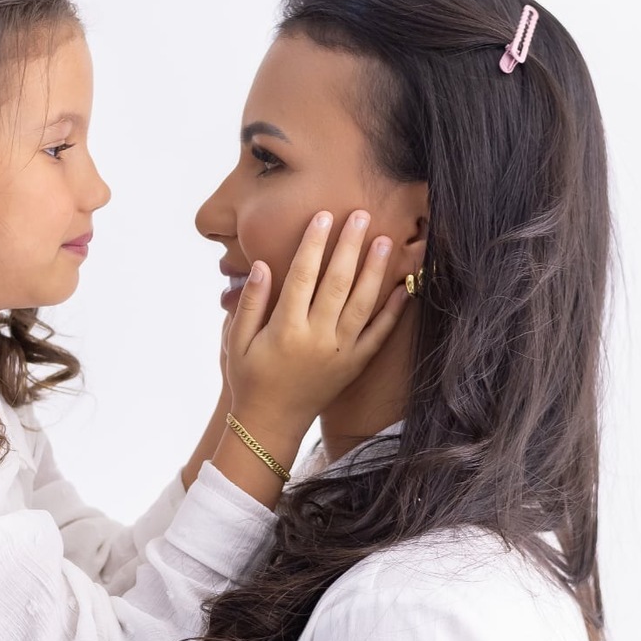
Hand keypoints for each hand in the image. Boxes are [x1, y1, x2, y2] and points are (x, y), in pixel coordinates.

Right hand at [224, 211, 406, 447]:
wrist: (271, 424)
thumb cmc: (249, 379)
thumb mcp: (238, 342)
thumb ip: (251, 303)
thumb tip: (262, 266)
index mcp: (286, 329)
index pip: (302, 276)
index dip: (314, 244)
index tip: (323, 217)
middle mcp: (317, 338)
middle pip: (337, 282)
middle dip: (350, 246)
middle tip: (362, 216)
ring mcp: (340, 352)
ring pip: (362, 304)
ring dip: (375, 270)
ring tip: (385, 241)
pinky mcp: (354, 365)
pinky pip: (378, 335)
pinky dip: (393, 311)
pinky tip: (403, 287)